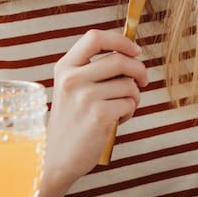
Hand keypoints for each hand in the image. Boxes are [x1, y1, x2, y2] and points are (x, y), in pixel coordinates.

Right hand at [47, 30, 146, 183]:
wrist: (55, 158)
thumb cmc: (72, 121)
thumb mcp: (72, 89)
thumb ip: (94, 70)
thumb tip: (132, 55)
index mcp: (65, 68)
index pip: (95, 38)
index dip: (121, 41)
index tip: (135, 51)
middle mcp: (72, 79)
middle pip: (120, 60)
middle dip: (139, 71)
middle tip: (142, 82)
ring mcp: (85, 97)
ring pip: (129, 84)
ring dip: (133, 97)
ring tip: (119, 109)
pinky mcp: (99, 115)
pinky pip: (130, 103)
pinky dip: (129, 112)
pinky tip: (115, 121)